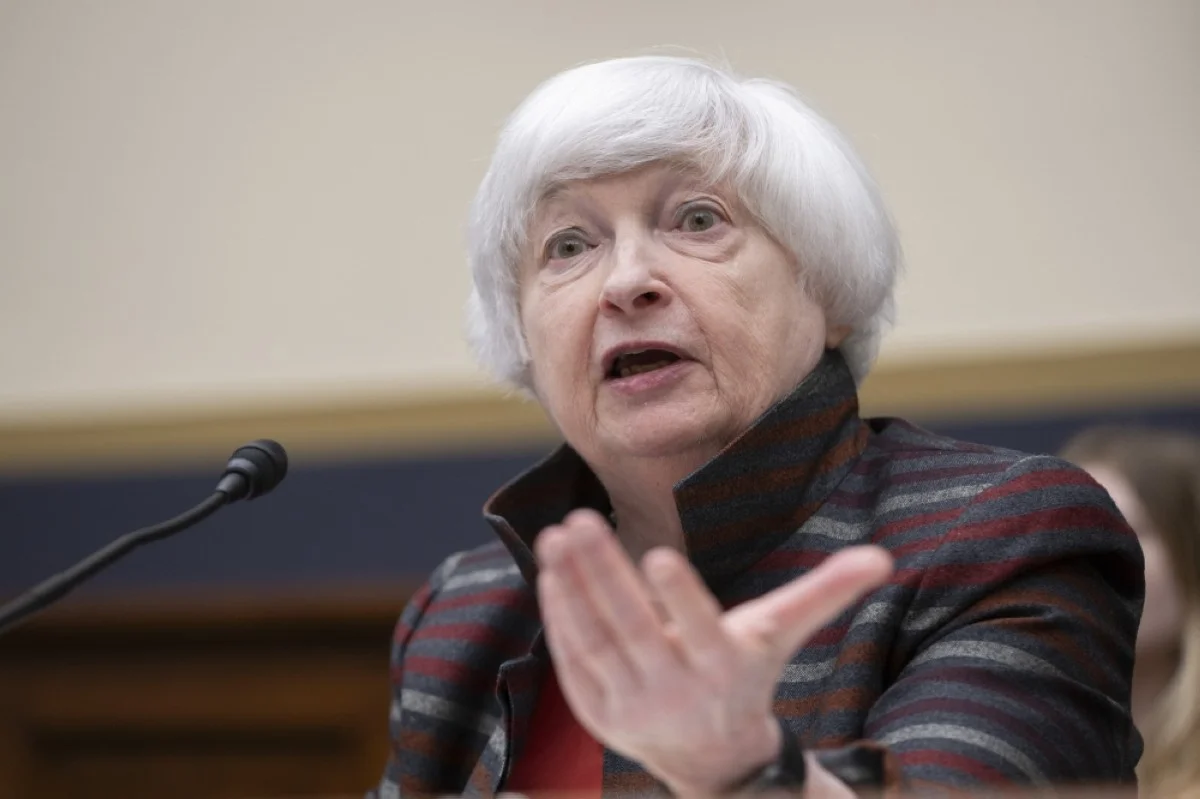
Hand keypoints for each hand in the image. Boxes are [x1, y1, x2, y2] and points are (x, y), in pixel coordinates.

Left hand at [534, 509, 893, 796]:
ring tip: (557, 535)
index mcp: (724, 666)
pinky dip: (561, 618)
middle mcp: (677, 690)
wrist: (711, 755)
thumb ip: (824, 592)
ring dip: (572, 589)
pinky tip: (551, 573)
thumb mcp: (782, 634)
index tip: (660, 553)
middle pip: (635, 632)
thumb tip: (882, 556)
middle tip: (581, 521)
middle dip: (606, 576)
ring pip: (596, 644)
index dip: (681, 597)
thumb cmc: (745, 674)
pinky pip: (574, 661)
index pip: (701, 630)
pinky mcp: (597, 712)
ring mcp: (633, 705)